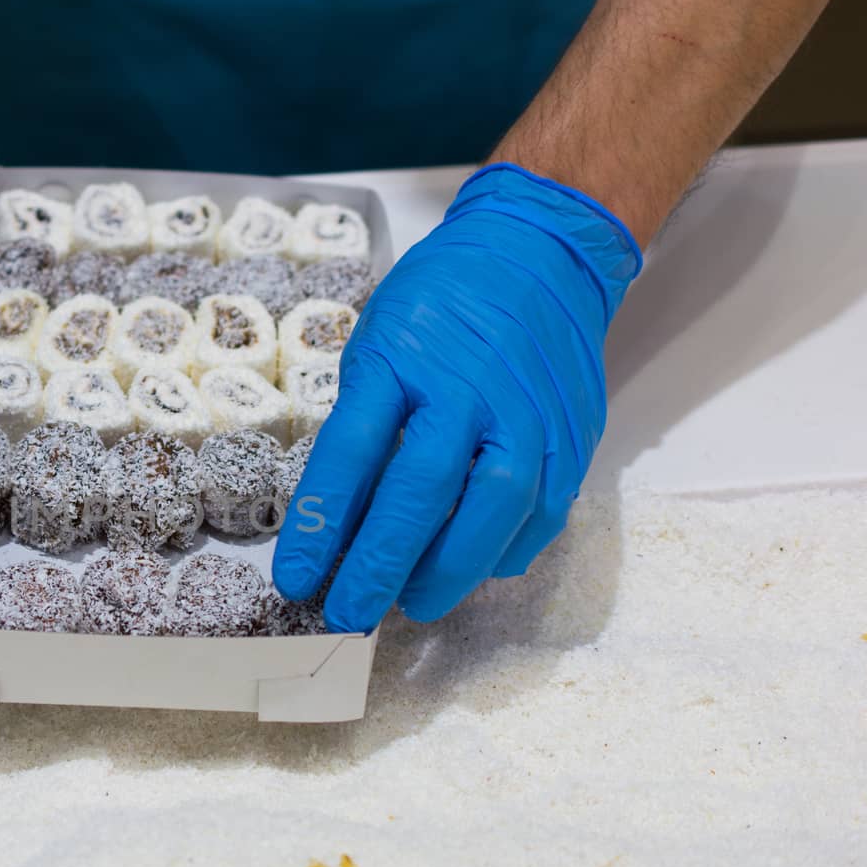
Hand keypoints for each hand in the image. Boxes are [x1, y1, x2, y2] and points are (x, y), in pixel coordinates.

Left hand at [273, 164, 641, 631]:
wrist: (540, 252)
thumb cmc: (440, 305)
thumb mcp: (378, 345)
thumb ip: (363, 427)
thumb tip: (335, 524)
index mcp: (401, 359)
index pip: (350, 454)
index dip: (319, 525)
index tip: (295, 580)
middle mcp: (468, 388)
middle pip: (422, 492)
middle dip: (379, 565)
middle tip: (349, 615)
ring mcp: (529, 413)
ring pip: (493, 511)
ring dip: (447, 572)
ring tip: (410, 604)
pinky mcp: (572, 434)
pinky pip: (541, 512)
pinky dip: (503, 553)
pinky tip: (472, 570)